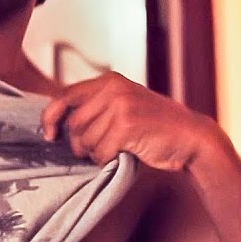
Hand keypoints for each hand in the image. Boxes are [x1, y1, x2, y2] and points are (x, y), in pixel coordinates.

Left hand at [41, 71, 223, 172]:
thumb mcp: (124, 106)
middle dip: (79, 144)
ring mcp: (120, 105)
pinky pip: (100, 152)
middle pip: (74, 124)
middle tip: (97, 150)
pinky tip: (123, 155)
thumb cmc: (154, 127)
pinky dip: (107, 161)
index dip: (50, 117)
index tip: (49, 135)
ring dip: (96, 154)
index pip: (64, 96)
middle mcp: (113, 88)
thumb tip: (56, 121)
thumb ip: (96, 106)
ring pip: (85, 140)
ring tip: (116, 150)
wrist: (191, 138)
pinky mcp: (127, 125)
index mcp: (109, 80)